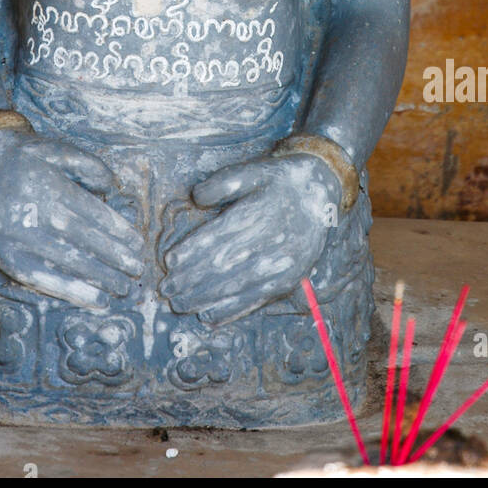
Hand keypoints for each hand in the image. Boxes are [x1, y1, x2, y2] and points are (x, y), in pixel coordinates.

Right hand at [0, 129, 145, 309]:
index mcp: (49, 187)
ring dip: (98, 279)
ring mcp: (17, 238)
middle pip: (83, 242)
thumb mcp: (60, 149)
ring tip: (123, 288)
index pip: (92, 215)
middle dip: (114, 259)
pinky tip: (95, 298)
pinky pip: (43, 279)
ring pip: (66, 263)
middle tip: (137, 270)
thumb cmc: (29, 156)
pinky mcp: (6, 257)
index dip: (118, 233)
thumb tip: (114, 190)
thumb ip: (91, 166)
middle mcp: (33, 214)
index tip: (138, 245)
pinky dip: (71, 291)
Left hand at [159, 154, 340, 324]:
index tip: (169, 261)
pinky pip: (256, 300)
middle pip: (225, 264)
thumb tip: (196, 197)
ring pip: (237, 286)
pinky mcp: (289, 280)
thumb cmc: (279, 180)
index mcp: (261, 211)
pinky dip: (231, 311)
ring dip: (205, 298)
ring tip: (180, 304)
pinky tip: (209, 316)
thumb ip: (223, 182)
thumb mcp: (252, 170)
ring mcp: (283, 264)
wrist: (320, 192)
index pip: (220, 235)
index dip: (192, 250)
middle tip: (167, 288)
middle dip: (192, 279)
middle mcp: (273, 240)